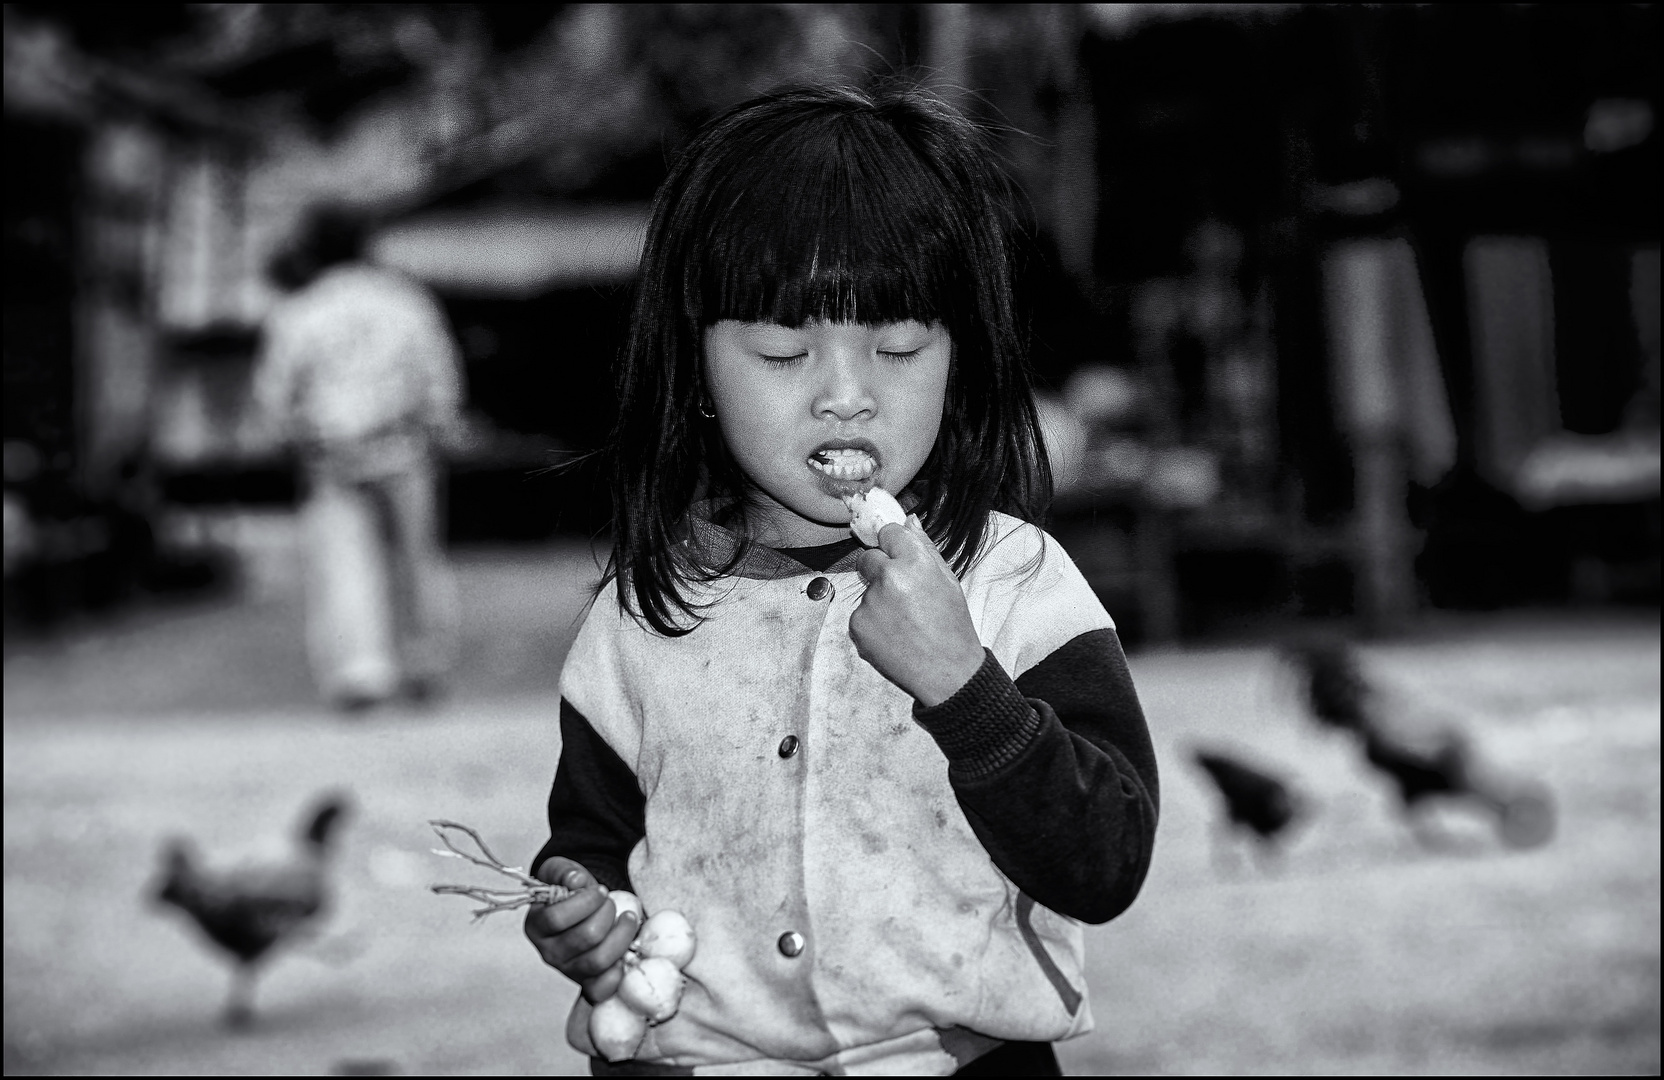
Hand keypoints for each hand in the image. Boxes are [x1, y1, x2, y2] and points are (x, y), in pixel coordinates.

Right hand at [523, 857, 638, 1002]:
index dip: (585, 902)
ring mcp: (568, 970)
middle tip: (611, 903)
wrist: (584, 912)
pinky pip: (602, 987)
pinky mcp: (586, 984)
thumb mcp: (561, 872)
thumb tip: (576, 881)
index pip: (556, 919)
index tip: (601, 890)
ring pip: (598, 961)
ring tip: (628, 918)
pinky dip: (618, 970)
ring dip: (621, 935)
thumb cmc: (572, 892)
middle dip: (606, 914)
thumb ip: (564, 871)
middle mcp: (548, 953)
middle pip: (584, 938)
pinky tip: (624, 949)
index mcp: (536, 925)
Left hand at [849, 516, 985, 706]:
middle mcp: (888, 578)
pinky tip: (893, 635)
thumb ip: (925, 548)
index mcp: (914, 562)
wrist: (947, 672)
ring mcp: (869, 603)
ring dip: (878, 600)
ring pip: (866, 590)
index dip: (894, 545)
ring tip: (904, 621)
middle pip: (868, 558)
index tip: (899, 556)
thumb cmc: (952, 626)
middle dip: (880, 570)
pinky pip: (860, 614)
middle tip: (902, 594)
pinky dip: (872, 623)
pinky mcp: (857, 625)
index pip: (888, 532)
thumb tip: (908, 520)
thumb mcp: (948, 581)